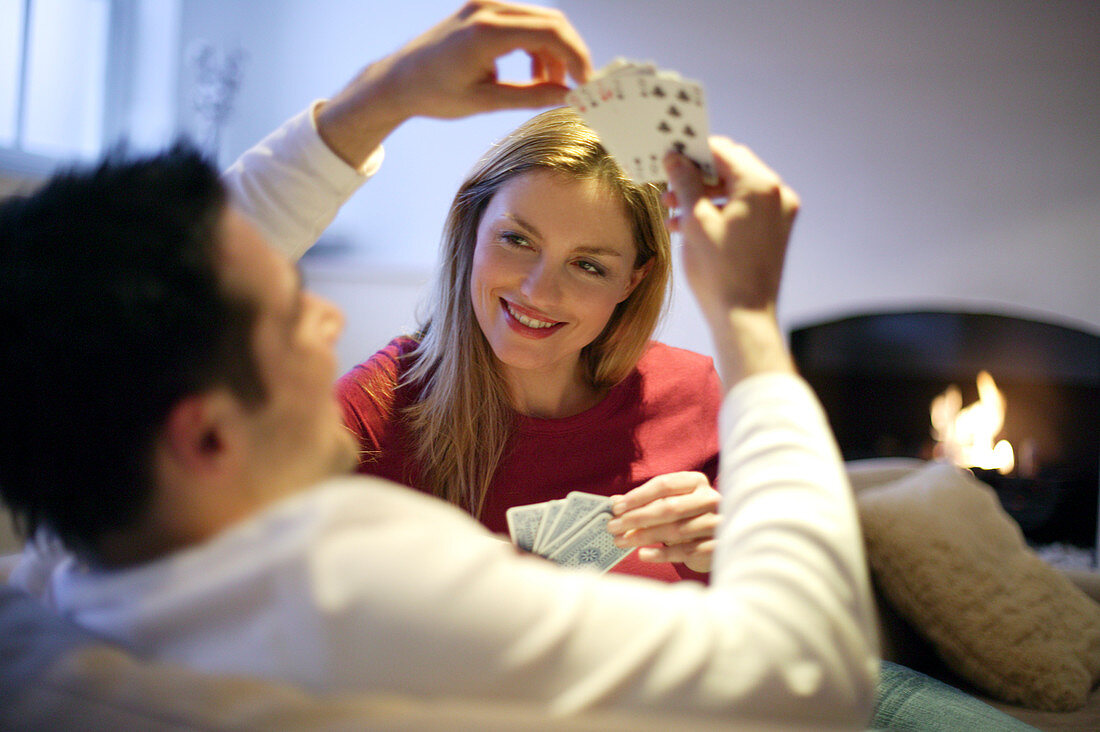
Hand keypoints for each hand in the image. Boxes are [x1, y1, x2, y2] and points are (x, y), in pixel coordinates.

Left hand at [317, 1, 591, 166]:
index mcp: (487, 31)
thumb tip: (569, 98)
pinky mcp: (484, 11)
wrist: (400, 79)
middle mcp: (488, 9)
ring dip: (553, 53)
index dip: (576, 57)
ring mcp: (485, 5)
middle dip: (569, 55)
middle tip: (577, 87)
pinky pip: (524, 23)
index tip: (586, 83)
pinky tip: (534, 74)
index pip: (550, 31)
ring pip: (540, 22)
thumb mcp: (486, 102)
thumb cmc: (435, 93)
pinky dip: (536, 47)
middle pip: (551, 21)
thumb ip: (531, 98)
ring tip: (549, 86)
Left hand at [606, 472, 719, 572]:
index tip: (616, 508)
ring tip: (621, 541)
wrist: (717, 540)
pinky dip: (661, 554)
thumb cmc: (687, 517)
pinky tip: (642, 554)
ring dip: (644, 536)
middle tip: (613, 527)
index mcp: (696, 481)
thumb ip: (644, 501)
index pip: (664, 484)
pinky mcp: (717, 545)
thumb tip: (614, 502)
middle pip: (669, 507)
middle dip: (637, 518)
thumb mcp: (668, 503)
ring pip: (676, 530)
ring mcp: (717, 522)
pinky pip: (685, 551)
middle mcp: (710, 499)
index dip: (638, 496)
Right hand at [663, 139, 799, 383]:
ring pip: (735, 189)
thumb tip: (675, 158)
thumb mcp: (695, 222)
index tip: (670, 157)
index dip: (693, 152)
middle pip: (731, 168)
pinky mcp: (775, 231)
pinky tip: (689, 224)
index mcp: (759, 185)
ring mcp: (779, 213)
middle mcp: (776, 194)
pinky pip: (744, 209)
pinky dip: (719, 210)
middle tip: (668, 185)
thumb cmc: (720, 271)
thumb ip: (686, 183)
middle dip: (697, 175)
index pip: (723, 151)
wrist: (745, 316)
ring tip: (673, 209)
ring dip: (704, 194)